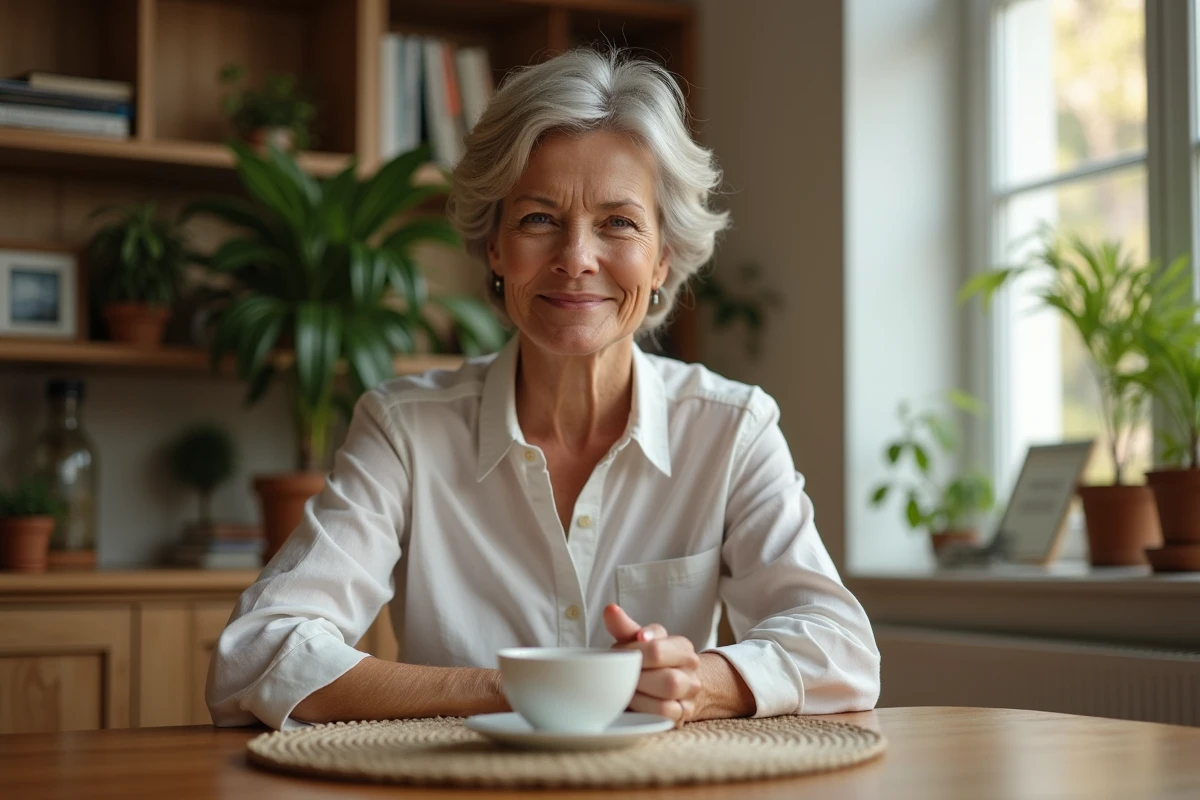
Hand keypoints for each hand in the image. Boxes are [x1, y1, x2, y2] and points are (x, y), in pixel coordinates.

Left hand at [603, 604, 700, 725]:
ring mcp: (690, 692)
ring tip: (625, 689)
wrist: (672, 684)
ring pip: (667, 699)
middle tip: (619, 676)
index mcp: (682, 646)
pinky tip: (633, 704)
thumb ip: (624, 626)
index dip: (631, 655)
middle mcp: (691, 668)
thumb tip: (610, 610)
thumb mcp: (638, 640)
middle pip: (666, 678)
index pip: (656, 650)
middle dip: (637, 679)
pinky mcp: (684, 713)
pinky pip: (666, 715)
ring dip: (641, 695)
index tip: (616, 653)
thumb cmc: (650, 659)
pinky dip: (645, 710)